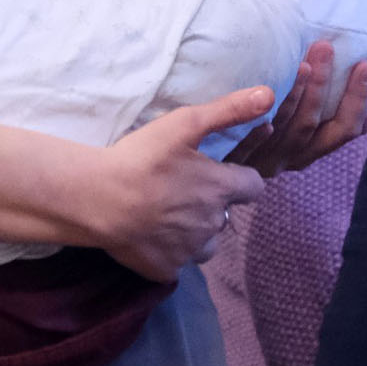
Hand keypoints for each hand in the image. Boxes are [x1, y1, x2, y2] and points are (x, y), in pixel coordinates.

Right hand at [92, 86, 272, 280]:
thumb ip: (229, 110)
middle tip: (181, 188)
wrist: (97, 199)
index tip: (219, 172)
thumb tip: (268, 95)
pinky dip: (168, 250)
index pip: (254, 187)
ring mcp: (190, 251)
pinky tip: (149, 233)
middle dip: (211, 204)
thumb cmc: (142, 158)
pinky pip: (177, 262)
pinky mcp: (166, 270)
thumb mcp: (185, 123)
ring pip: (205, 243)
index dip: (240, 178)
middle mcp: (213, 224)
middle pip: (225, 215)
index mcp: (221, 189)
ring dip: (194, 231)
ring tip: (167, 213)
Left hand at [227, 41, 366, 176]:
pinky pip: (246, 147)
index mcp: (307, 147)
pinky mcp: (230, 164)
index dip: (358, 100)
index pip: (343, 130)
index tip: (364, 65)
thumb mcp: (288, 112)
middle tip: (326, 47)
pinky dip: (258, 130)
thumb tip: (340, 55)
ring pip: (287, 132)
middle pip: (315, 126)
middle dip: (325, 87)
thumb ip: (313, 91)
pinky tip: (264, 103)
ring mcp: (261, 162)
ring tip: (302, 62)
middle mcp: (288, 157)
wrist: (200, 161)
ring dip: (298, 97)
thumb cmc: (250, 121)